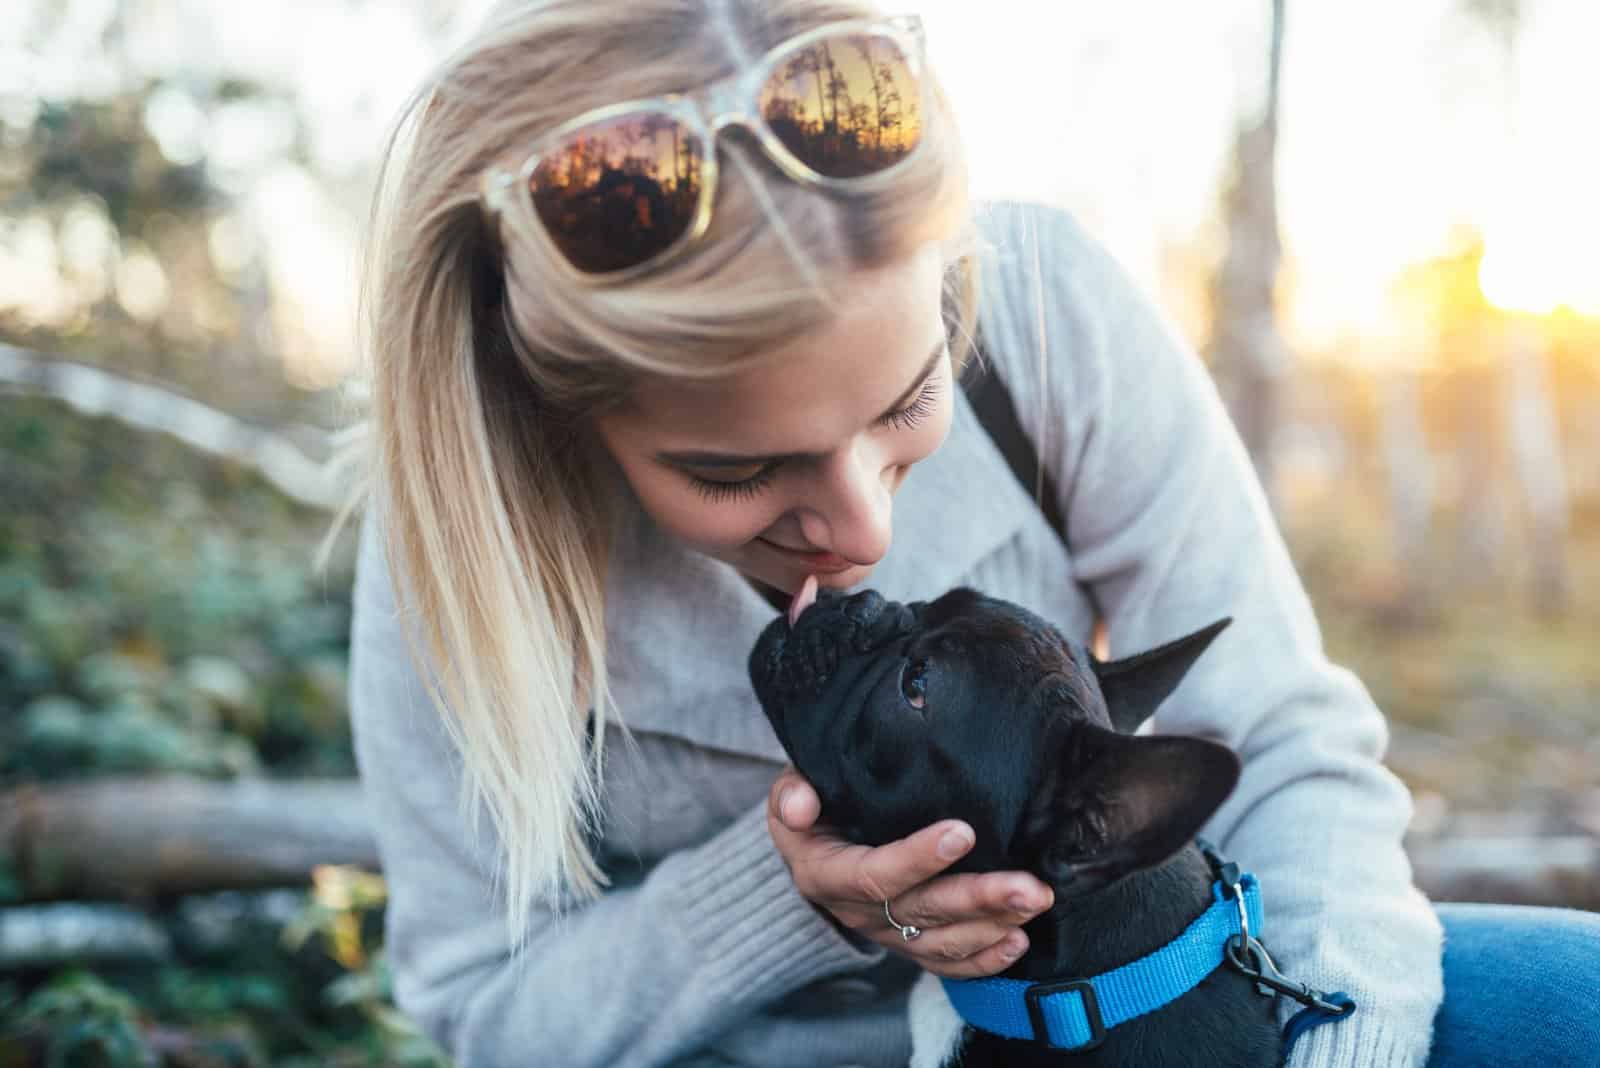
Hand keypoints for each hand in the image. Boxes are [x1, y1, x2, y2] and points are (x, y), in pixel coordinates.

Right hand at [766, 767, 1054, 978]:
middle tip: (1029, 886)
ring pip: (943, 940)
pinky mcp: (910, 944)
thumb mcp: (790, 791)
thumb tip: (801, 803)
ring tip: (1036, 901)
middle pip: (922, 912)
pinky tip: (1017, 942)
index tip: (963, 831)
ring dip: (993, 925)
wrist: (814, 845)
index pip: (874, 874)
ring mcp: (887, 934)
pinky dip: (984, 959)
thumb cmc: (814, 805)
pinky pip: (946, 962)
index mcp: (826, 874)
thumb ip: (792, 793)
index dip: (918, 858)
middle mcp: (858, 912)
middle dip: (978, 898)